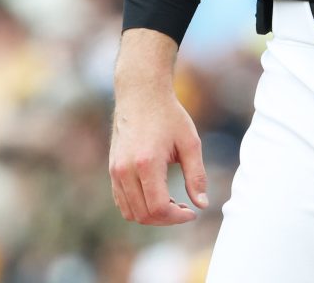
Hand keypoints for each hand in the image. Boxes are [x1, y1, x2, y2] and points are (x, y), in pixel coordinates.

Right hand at [109, 31, 208, 225]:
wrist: (141, 95)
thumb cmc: (169, 116)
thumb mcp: (190, 143)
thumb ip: (197, 175)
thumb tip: (202, 204)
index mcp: (146, 164)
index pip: (157, 207)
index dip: (176, 217)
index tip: (193, 212)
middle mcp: (125, 171)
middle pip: (143, 215)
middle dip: (166, 219)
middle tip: (185, 209)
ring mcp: (115, 171)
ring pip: (130, 212)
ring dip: (152, 215)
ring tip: (173, 202)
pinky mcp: (112, 170)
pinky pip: (122, 201)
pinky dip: (139, 207)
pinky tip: (158, 196)